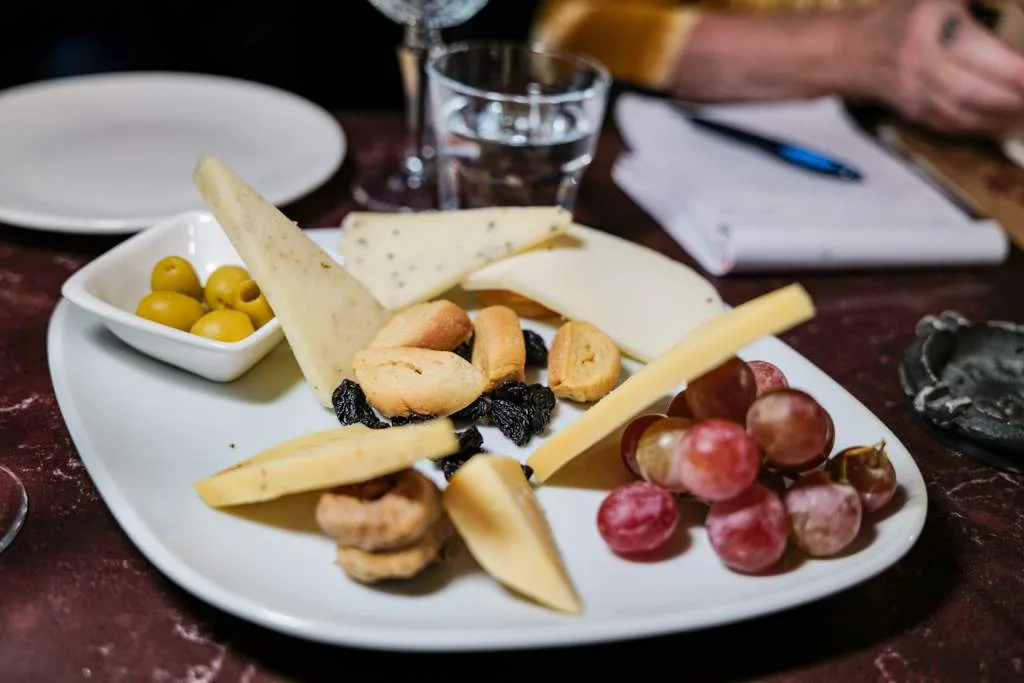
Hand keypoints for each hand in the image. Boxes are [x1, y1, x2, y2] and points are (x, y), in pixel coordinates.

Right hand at [845, 0, 1023, 134]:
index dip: (1015, 70)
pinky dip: (980, 126)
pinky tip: (1001, 121)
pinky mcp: (913, 112)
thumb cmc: (902, 18)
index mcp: (933, 28)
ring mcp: (916, 94)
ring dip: (1001, 116)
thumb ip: (978, 0)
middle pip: (975, 91)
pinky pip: (951, 124)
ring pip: (965, 113)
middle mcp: (923, 65)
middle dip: (1014, 98)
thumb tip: (1017, 9)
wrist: (852, 52)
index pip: (980, 53)